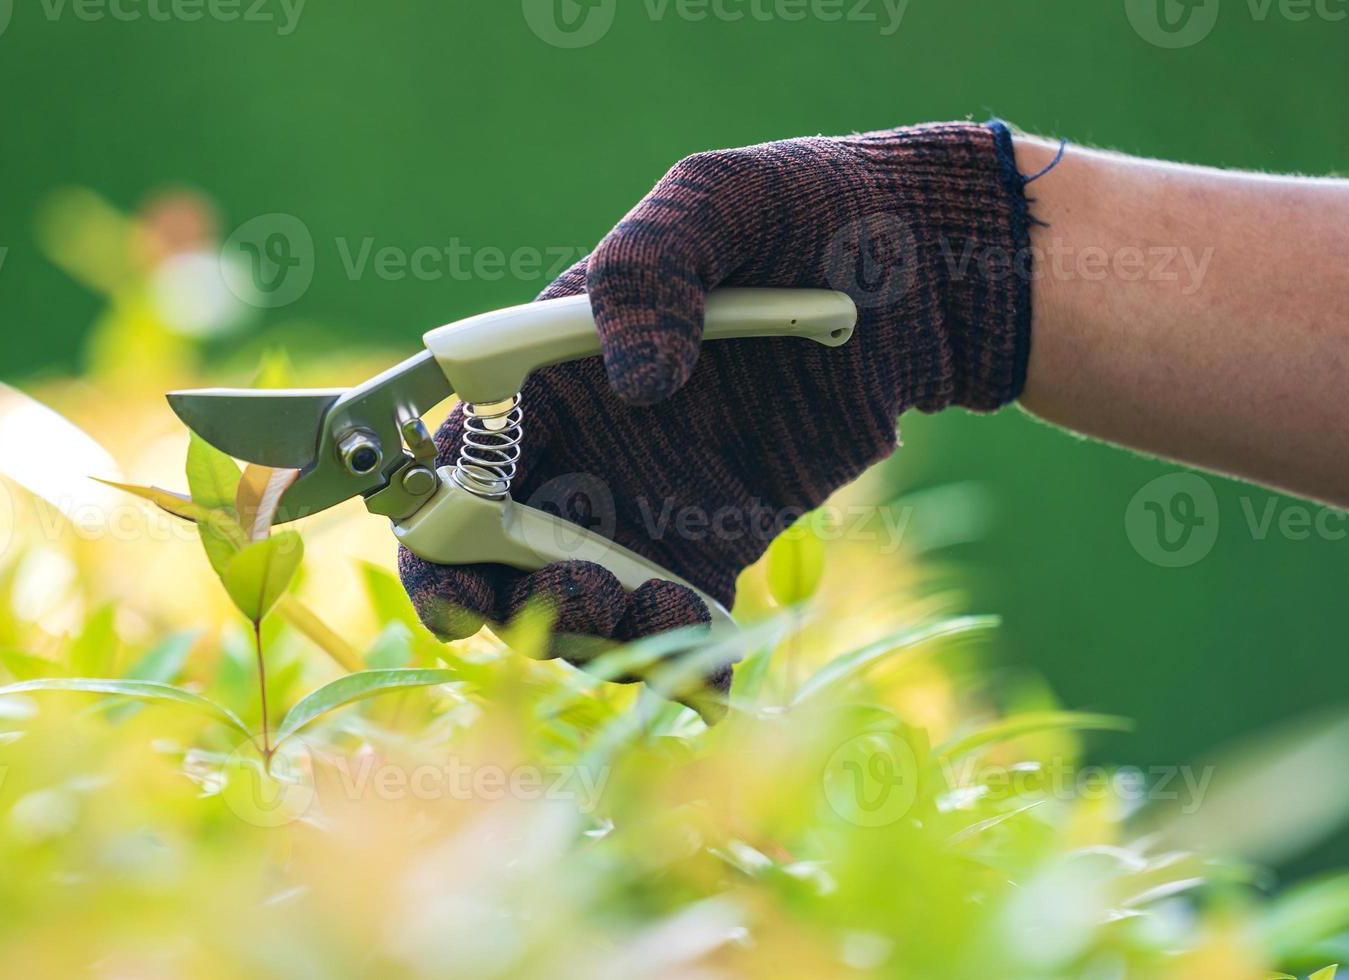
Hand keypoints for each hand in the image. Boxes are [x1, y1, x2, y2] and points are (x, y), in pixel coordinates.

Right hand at [400, 121, 1034, 701]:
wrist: (914, 275)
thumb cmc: (798, 214)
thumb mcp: (719, 200)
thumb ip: (654, 268)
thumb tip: (633, 381)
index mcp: (541, 371)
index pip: (452, 464)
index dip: (434, 532)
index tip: (464, 574)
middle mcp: (575, 450)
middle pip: (495, 560)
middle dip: (512, 603)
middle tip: (584, 592)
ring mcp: (640, 507)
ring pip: (578, 606)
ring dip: (600, 636)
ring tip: (670, 612)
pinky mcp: (712, 546)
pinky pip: (677, 626)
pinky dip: (686, 662)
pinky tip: (718, 668)